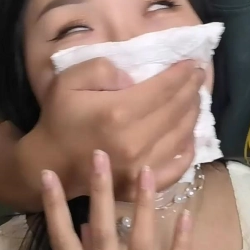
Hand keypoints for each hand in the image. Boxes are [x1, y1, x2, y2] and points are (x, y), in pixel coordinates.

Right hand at [33, 58, 203, 199]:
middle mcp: (134, 140)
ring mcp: (139, 168)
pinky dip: (188, 151)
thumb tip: (133, 77)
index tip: (194, 63)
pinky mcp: (140, 186)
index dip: (182, 74)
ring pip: (181, 136)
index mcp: (117, 112)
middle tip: (199, 76)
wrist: (49, 162)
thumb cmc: (59, 118)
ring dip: (193, 115)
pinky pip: (175, 169)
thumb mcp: (69, 81)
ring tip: (196, 98)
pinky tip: (190, 136)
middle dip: (192, 89)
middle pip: (176, 111)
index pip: (163, 89)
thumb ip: (102, 69)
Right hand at [40, 150, 193, 249]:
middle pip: (104, 240)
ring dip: (143, 210)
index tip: (48, 177)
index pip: (65, 248)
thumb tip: (82, 231)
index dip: (55, 212)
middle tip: (99, 156)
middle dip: (101, 197)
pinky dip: (182, 246)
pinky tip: (185, 215)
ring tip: (144, 172)